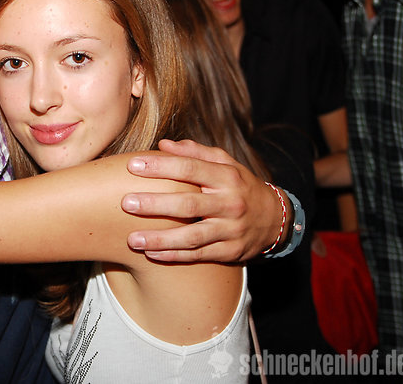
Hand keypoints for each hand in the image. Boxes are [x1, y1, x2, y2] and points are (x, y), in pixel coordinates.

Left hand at [121, 139, 283, 262]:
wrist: (276, 220)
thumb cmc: (240, 186)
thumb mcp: (225, 164)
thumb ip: (195, 153)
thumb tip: (163, 145)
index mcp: (227, 177)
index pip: (190, 169)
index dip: (161, 167)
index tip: (133, 165)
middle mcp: (230, 204)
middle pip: (189, 204)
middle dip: (155, 204)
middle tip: (126, 203)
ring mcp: (231, 230)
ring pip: (192, 237)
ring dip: (160, 239)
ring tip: (131, 239)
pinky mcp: (230, 252)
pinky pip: (198, 255)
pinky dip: (173, 256)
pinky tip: (150, 254)